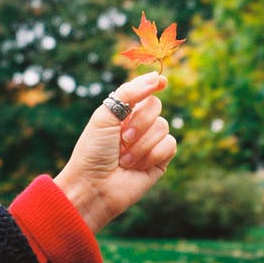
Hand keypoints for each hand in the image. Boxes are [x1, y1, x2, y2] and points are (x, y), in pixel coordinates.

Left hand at [54, 71, 176, 233]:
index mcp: (123, 112)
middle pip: (156, 106)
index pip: (145, 91)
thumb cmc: (93, 151)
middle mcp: (139, 125)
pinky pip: (170, 145)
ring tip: (125, 159)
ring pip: (163, 126)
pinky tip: (137, 167)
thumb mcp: (105, 115)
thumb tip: (156, 77)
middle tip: (123, 138)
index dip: (154, 84)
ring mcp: (151, 142)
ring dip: (141, 144)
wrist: (93, 186)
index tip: (162, 82)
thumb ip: (129, 93)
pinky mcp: (160, 161)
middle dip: (140, 122)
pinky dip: (152, 155)